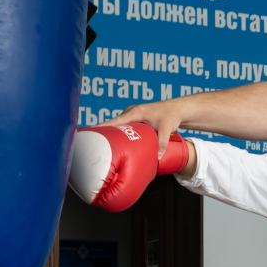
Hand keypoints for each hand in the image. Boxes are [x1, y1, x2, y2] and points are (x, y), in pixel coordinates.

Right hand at [69, 122, 191, 211]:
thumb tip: (158, 158)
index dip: (101, 127)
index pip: (114, 121)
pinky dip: (115, 132)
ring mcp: (131, 115)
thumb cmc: (171, 116)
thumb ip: (162, 143)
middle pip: (111, 123)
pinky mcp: (134, 119)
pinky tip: (110, 142)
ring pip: (116, 125)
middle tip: (88, 143)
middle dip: (101, 132)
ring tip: (95, 145)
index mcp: (135, 112)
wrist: (178, 109)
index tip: (88, 132)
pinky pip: (121, 126)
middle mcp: (130, 112)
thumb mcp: (166, 129)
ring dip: (108, 133)